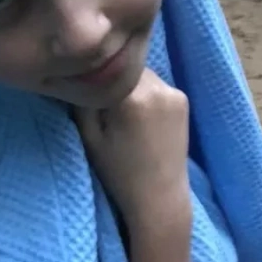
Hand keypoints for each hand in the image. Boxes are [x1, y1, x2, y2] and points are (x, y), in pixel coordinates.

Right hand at [74, 69, 189, 227]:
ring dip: (131, 83)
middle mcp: (156, 88)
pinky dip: (146, 92)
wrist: (159, 195)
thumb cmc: (117, 171)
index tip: (87, 86)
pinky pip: (156, 84)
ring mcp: (173, 92)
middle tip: (106, 100)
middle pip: (126, 66)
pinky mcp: (183, 98)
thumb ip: (83, 99)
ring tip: (125, 110)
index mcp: (131, 97)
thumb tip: (79, 71)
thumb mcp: (89, 136)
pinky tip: (142, 115)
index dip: (94, 73)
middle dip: (114, 77)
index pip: (106, 66)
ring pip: (142, 73)